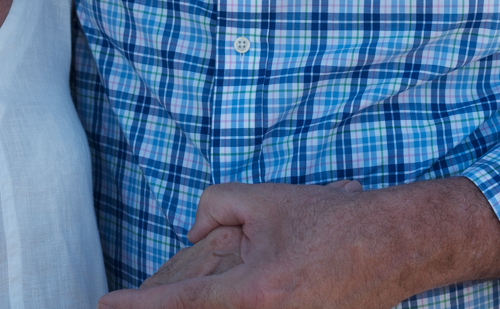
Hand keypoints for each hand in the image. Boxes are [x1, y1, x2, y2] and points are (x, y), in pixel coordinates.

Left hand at [99, 177, 499, 308]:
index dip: (135, 308)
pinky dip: (237, 307)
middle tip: (129, 304)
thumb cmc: (332, 220)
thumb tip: (191, 233)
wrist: (398, 245)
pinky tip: (241, 288)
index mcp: (254, 292)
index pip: (179, 306)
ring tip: (173, 296)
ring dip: (207, 305)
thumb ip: (214, 209)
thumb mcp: (265, 200)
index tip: (101, 305)